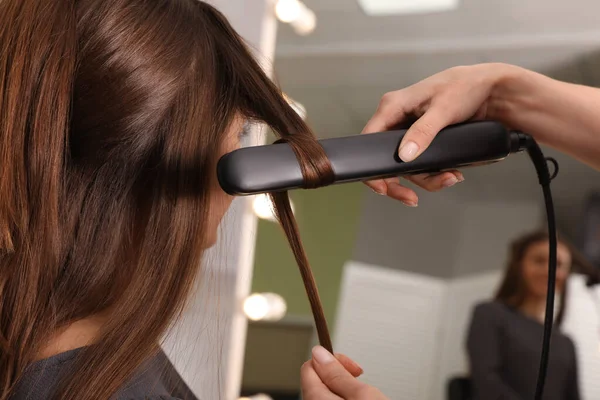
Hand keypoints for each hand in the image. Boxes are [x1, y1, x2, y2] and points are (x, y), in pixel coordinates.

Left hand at [301, 346, 388, 399]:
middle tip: (359, 377)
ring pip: (326, 391)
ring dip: (344, 387)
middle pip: (317, 379)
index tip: (351, 364)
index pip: (309, 366)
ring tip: (364, 393)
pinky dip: (345, 398)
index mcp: (315, 398)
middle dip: (339, 373)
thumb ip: (337, 373)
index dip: (331, 360)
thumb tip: (318, 352)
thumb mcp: (362, 394)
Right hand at [362, 63, 514, 204]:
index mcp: (393, 106)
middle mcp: (397, 120)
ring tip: (449, 178)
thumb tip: (405, 155)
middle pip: (386, 159)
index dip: (370, 165)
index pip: (369, 139)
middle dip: (401, 181)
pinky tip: (449, 174)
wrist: (490, 89)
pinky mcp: (423, 141)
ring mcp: (409, 132)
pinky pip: (420, 163)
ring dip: (426, 178)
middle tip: (410, 198)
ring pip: (406, 166)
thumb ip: (423, 132)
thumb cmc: (464, 87)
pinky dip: (434, 173)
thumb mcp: (443, 110)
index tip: (382, 186)